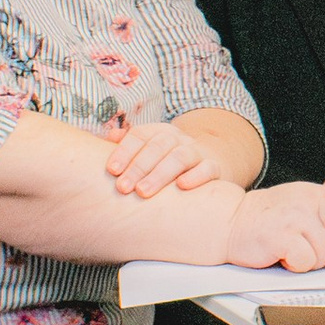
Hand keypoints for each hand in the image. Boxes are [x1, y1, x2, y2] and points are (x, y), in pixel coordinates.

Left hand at [102, 122, 221, 197]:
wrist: (205, 165)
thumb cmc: (165, 163)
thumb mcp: (146, 152)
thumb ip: (127, 146)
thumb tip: (110, 136)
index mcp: (159, 132)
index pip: (140, 135)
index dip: (124, 151)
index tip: (111, 170)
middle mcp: (178, 139)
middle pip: (159, 146)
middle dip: (139, 167)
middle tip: (123, 187)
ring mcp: (197, 152)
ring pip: (181, 157)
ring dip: (160, 174)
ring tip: (143, 192)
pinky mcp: (214, 168)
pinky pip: (208, 168)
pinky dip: (196, 176)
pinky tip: (182, 186)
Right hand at [224, 181, 324, 270]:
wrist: (229, 222)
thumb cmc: (265, 220)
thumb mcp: (299, 204)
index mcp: (315, 192)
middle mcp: (308, 201)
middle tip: (316, 254)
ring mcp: (295, 218)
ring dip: (313, 262)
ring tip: (295, 253)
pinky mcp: (282, 236)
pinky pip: (307, 261)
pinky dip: (297, 266)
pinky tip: (285, 257)